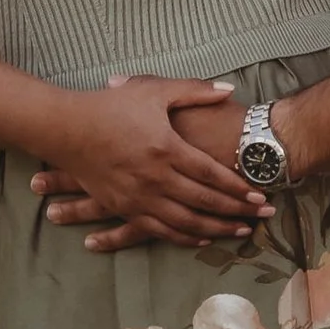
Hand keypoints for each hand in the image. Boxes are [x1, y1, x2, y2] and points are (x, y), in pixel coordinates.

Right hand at [28, 79, 264, 247]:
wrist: (66, 129)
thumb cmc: (110, 106)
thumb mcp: (153, 91)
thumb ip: (194, 91)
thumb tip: (229, 90)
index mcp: (165, 148)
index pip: (211, 174)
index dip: (238, 186)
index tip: (260, 194)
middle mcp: (154, 177)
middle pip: (204, 201)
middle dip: (237, 210)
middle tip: (263, 215)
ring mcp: (138, 196)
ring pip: (185, 221)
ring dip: (216, 228)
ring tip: (241, 231)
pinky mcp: (124, 207)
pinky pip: (159, 230)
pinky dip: (184, 237)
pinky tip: (202, 238)